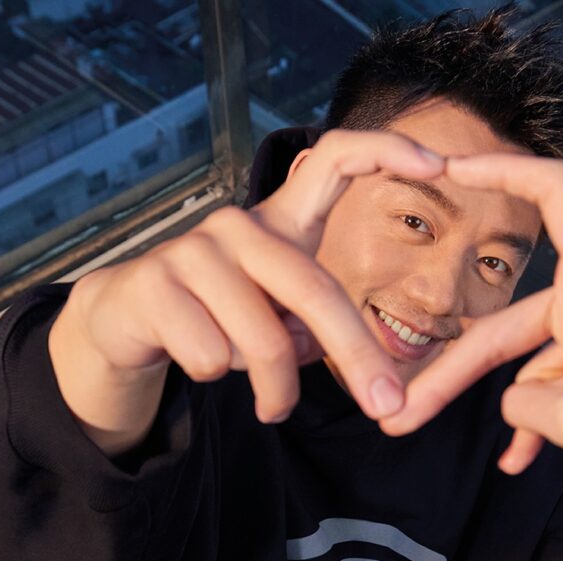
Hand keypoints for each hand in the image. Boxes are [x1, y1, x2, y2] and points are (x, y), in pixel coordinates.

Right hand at [68, 130, 443, 421]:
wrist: (125, 320)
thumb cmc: (220, 317)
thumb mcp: (279, 319)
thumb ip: (318, 329)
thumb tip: (365, 375)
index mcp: (278, 223)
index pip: (334, 160)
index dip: (385, 150)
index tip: (437, 161)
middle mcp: (239, 225)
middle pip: (315, 292)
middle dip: (358, 358)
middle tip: (387, 408)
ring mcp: (193, 250)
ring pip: (264, 344)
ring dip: (275, 389)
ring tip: (270, 399)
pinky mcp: (155, 284)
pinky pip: (214, 358)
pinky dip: (222, 381)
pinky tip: (203, 362)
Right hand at [380, 154, 562, 487]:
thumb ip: (519, 405)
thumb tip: (509, 404)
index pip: (552, 192)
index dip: (502, 171)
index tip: (454, 171)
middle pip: (506, 322)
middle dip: (454, 374)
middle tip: (408, 409)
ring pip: (527, 364)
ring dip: (499, 409)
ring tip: (466, 447)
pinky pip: (554, 385)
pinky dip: (535, 421)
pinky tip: (517, 460)